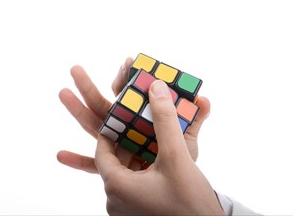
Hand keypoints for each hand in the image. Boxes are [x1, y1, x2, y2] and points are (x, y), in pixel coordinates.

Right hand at [57, 57, 209, 172]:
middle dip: (90, 86)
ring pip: (93, 126)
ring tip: (63, 93)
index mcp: (140, 118)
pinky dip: (76, 160)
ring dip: (77, 110)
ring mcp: (115, 146)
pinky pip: (91, 164)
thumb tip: (205, 99)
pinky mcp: (110, 167)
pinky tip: (60, 155)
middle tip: (75, 69)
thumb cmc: (179, 159)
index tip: (128, 62)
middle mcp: (124, 128)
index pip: (130, 95)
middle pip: (104, 105)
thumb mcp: (186, 140)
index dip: (128, 78)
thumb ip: (193, 121)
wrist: (173, 185)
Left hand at [95, 80, 222, 214]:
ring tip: (149, 140)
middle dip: (126, 141)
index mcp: (116, 186)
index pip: (102, 151)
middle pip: (113, 161)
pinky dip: (141, 169)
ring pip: (124, 172)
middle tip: (138, 124)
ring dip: (135, 155)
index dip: (111, 130)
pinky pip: (133, 184)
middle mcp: (115, 200)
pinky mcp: (136, 211)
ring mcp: (125, 208)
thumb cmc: (190, 200)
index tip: (123, 116)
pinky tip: (156, 160)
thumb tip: (156, 88)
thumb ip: (165, 120)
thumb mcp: (177, 156)